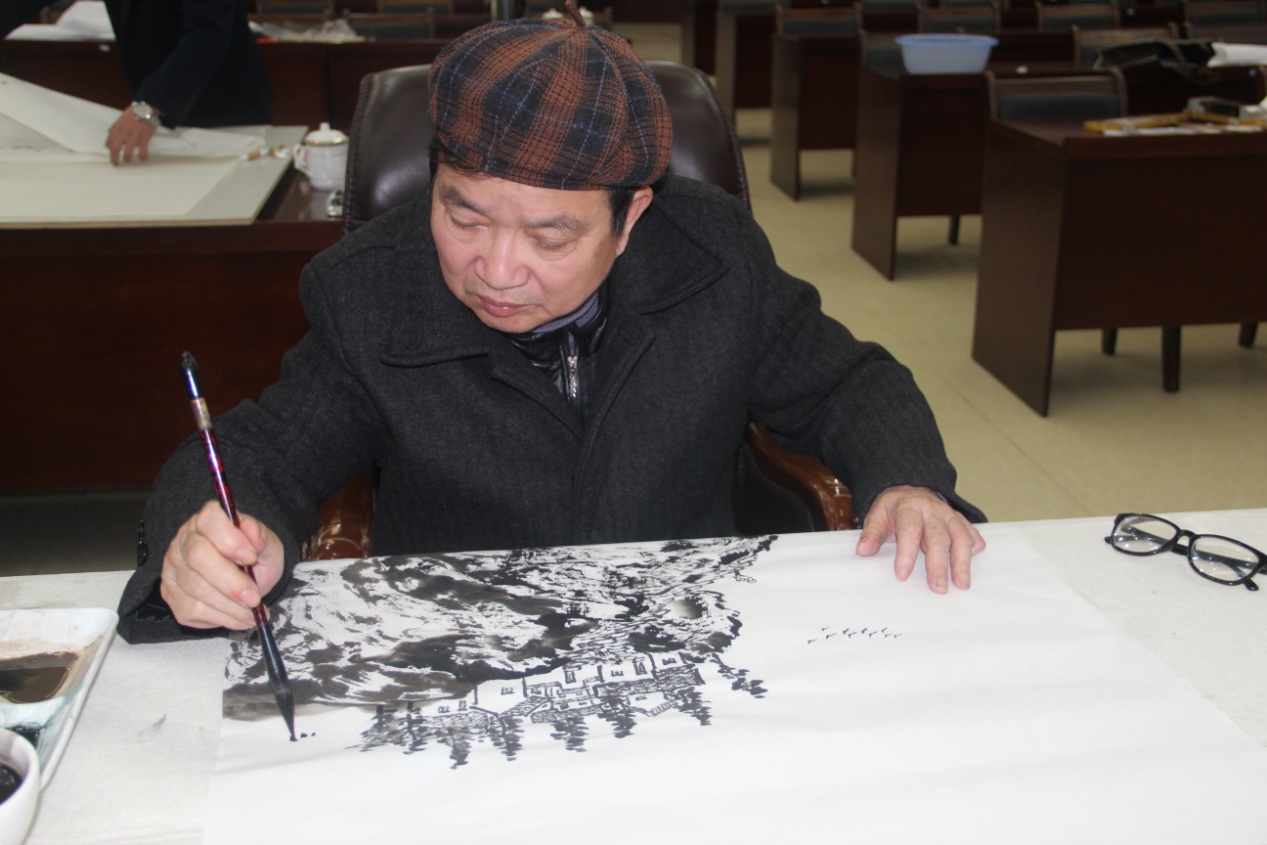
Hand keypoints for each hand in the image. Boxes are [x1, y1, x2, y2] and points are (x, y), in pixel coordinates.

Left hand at [105, 109, 156, 165]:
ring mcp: (134, 136)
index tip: (111, 153)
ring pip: (127, 151)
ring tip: (128, 161)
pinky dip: (143, 156)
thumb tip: (112, 137)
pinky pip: (143, 150)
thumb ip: (117, 129)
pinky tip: (143, 158)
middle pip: (115, 148)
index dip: (109, 149)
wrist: (145, 108)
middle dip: (114, 157)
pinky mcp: (144, 137)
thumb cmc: (133, 114)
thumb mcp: (121, 120)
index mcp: (117, 128)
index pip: (109, 141)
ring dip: (127, 158)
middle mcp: (123, 133)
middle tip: (116, 163)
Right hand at [160, 500, 285, 629]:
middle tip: (254, 598)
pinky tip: (240, 618)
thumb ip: (262, 538)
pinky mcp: (171, 594)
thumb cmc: (254, 558)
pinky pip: (193, 609)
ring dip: (229, 606)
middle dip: (230, 582)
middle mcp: (185, 540)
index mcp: (208, 520)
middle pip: (198, 557)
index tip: (251, 557)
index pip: (209, 520)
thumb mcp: (268, 546)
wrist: (247, 578)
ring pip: (196, 589)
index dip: (229, 539)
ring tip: (253, 613)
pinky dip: (222, 618)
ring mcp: (174, 567)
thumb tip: (252, 532)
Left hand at [855, 485, 985, 592]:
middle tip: (938, 588)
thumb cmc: (894, 510)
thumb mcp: (878, 516)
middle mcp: (932, 511)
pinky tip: (976, 557)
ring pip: (959, 537)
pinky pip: (970, 532)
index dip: (906, 554)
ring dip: (962, 561)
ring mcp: (949, 516)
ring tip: (962, 584)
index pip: (909, 531)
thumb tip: (863, 550)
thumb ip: (872, 533)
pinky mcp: (960, 521)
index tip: (902, 575)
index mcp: (909, 508)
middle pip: (938, 539)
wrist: (910, 490)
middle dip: (939, 565)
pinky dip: (975, 545)